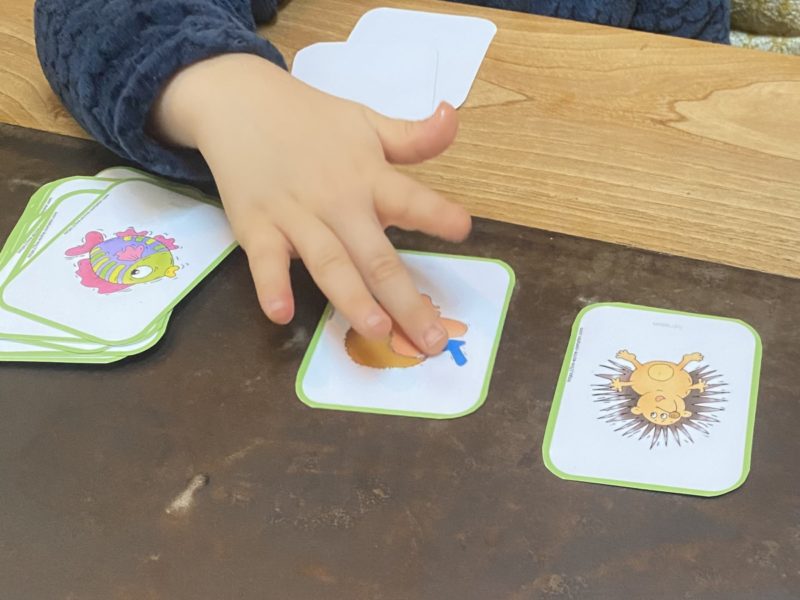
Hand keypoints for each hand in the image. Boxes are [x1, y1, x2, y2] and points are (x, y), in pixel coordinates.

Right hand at [152, 54, 470, 354]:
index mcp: (368, 176)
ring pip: (329, 264)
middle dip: (405, 300)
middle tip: (431, 341)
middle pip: (375, 256)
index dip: (435, 213)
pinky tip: (281, 314)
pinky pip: (264, 261)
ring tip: (378, 331)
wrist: (240, 102)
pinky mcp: (256, 226)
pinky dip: (271, 286)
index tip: (462, 229)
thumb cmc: (312, 121)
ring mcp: (295, 215)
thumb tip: (454, 116)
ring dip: (353, 299)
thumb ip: (412, 136)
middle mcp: (337, 200)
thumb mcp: (366, 122)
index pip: (408, 197)